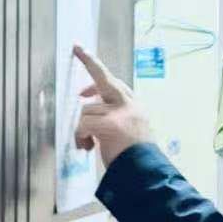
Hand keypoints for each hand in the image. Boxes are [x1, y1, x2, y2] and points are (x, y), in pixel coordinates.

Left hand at [74, 47, 152, 172]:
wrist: (145, 173)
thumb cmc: (133, 157)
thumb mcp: (128, 130)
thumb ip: (112, 114)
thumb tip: (88, 104)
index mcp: (135, 106)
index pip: (115, 82)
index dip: (98, 68)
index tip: (84, 53)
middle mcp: (130, 105)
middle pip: (104, 78)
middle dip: (90, 62)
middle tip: (77, 47)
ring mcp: (121, 113)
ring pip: (86, 110)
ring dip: (81, 128)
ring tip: (88, 144)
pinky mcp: (111, 124)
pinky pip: (83, 123)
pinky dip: (80, 136)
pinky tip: (87, 147)